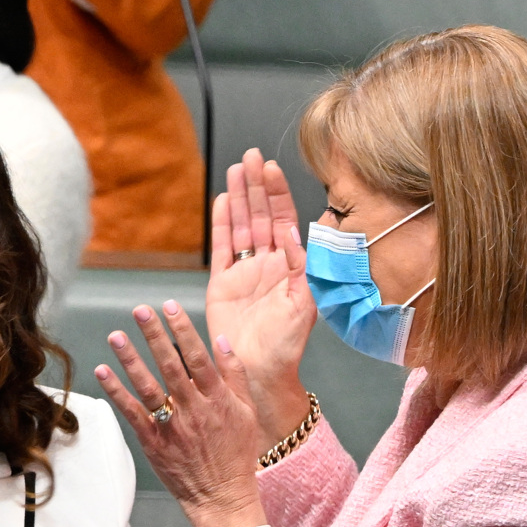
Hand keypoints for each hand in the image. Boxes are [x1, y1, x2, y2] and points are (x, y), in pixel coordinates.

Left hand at [96, 301, 266, 526]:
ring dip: (131, 360)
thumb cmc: (237, 453)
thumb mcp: (247, 412)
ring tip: (116, 336)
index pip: (198, 357)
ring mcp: (172, 427)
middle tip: (140, 310)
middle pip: (171, 366)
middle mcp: (194, 410)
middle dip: (155, 335)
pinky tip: (103, 372)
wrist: (222, 497)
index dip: (183, 330)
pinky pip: (133, 414)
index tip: (169, 306)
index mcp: (218, 399)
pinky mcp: (154, 443)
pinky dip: (117, 393)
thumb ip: (235, 375)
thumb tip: (222, 341)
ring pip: (149, 387)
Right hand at [204, 154, 315, 424]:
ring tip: (235, 169)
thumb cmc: (287, 345)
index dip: (277, 193)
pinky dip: (221, 224)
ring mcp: (245, 272)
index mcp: (292, 266)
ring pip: (240, 226)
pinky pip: (222, 248)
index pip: (283, 219)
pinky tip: (221, 201)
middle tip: (251, 155)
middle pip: (260, 215)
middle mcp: (269, 264)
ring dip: (238, 197)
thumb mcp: (306, 304)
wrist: (259, 372)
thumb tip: (301, 232)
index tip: (271, 168)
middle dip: (256, 185)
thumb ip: (304, 267)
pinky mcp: (222, 284)